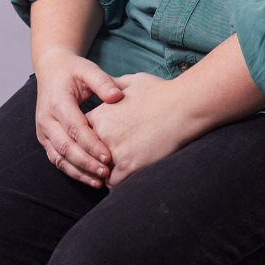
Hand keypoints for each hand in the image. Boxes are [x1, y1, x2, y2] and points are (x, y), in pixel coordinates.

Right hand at [34, 47, 123, 187]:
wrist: (51, 70)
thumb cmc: (73, 70)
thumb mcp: (88, 69)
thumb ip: (102, 82)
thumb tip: (117, 97)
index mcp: (57, 102)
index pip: (75, 128)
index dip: (91, 144)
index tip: (108, 156)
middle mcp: (46, 119)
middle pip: (66, 147)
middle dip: (86, 162)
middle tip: (107, 172)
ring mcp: (43, 131)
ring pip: (59, 158)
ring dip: (79, 172)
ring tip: (100, 181)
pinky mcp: (45, 139)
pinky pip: (56, 159)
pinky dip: (72, 171)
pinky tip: (89, 178)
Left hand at [86, 72, 200, 187]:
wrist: (182, 106)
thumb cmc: (161, 92)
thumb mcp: (132, 81)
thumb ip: (113, 85)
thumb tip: (109, 86)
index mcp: (100, 115)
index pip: (81, 134)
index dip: (89, 140)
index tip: (98, 143)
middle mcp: (101, 134)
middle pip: (86, 154)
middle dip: (92, 158)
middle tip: (102, 162)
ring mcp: (113, 151)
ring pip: (97, 170)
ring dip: (103, 173)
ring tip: (112, 172)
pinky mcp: (128, 166)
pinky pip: (112, 183)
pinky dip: (115, 183)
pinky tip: (124, 177)